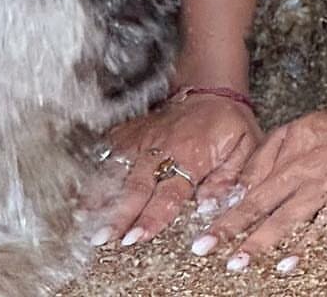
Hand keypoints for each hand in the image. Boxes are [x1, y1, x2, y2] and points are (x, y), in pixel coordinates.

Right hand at [85, 92, 261, 248]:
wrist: (212, 89)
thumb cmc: (228, 124)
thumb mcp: (245, 148)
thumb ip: (230, 179)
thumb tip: (210, 208)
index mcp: (193, 154)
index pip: (169, 192)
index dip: (152, 217)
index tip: (136, 237)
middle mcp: (164, 146)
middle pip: (137, 184)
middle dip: (119, 212)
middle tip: (102, 236)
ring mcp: (145, 137)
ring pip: (119, 166)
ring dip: (101, 193)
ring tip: (83, 215)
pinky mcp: (133, 130)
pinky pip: (110, 149)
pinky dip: (95, 168)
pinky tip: (81, 187)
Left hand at [189, 99, 326, 272]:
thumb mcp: (302, 129)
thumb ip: (271, 154)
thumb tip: (239, 186)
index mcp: (290, 143)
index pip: (252, 178)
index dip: (228, 204)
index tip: (203, 225)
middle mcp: (303, 161)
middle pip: (262, 198)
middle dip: (232, 225)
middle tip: (204, 247)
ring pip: (287, 213)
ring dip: (260, 239)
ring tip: (237, 262)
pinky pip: (323, 222)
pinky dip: (304, 244)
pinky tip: (287, 263)